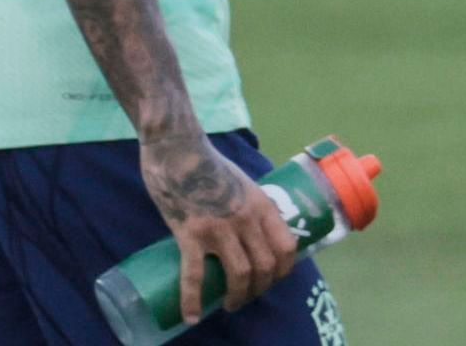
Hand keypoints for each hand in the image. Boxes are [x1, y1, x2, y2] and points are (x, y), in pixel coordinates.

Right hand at [140, 133, 297, 321]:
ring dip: (239, 297)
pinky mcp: (190, 233)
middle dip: (260, 288)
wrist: (179, 150)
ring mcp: (219, 227)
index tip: (271, 280)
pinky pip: (194, 276)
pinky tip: (191, 315)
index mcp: (262, 205)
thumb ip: (251, 205)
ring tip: (230, 305)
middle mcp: (247, 218)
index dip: (283, 271)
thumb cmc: (209, 165)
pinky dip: (193, 301)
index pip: (287, 247)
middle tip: (247, 296)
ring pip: (240, 274)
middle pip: (266, 266)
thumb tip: (256, 229)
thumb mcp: (244, 183)